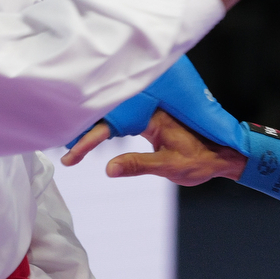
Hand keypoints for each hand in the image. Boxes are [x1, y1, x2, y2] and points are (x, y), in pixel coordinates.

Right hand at [66, 108, 244, 185]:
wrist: (222, 155)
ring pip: (112, 116)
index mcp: (153, 116)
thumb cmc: (201, 160)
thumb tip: (109, 169)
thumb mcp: (170, 166)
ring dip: (90, 127)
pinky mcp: (149, 121)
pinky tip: (89, 139)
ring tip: (67, 144)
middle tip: (57, 143)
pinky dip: (103, 129)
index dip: (88, 140)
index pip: (112, 125)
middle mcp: (149, 109)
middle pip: (108, 114)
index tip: (71, 158)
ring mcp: (148, 114)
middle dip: (81, 127)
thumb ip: (139, 165)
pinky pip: (120, 120)